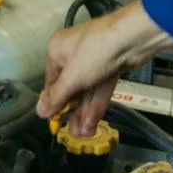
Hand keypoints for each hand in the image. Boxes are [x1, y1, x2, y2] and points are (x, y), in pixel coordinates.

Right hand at [35, 1, 171, 136]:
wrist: (131, 38)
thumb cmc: (95, 50)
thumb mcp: (71, 77)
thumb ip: (56, 97)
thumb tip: (40, 111)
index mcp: (57, 50)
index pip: (51, 81)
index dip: (54, 102)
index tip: (56, 121)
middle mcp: (73, 54)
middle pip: (71, 88)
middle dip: (73, 112)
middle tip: (74, 132)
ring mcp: (93, 61)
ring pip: (86, 91)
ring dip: (85, 112)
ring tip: (84, 133)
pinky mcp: (110, 67)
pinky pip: (99, 89)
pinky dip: (96, 105)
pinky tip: (92, 122)